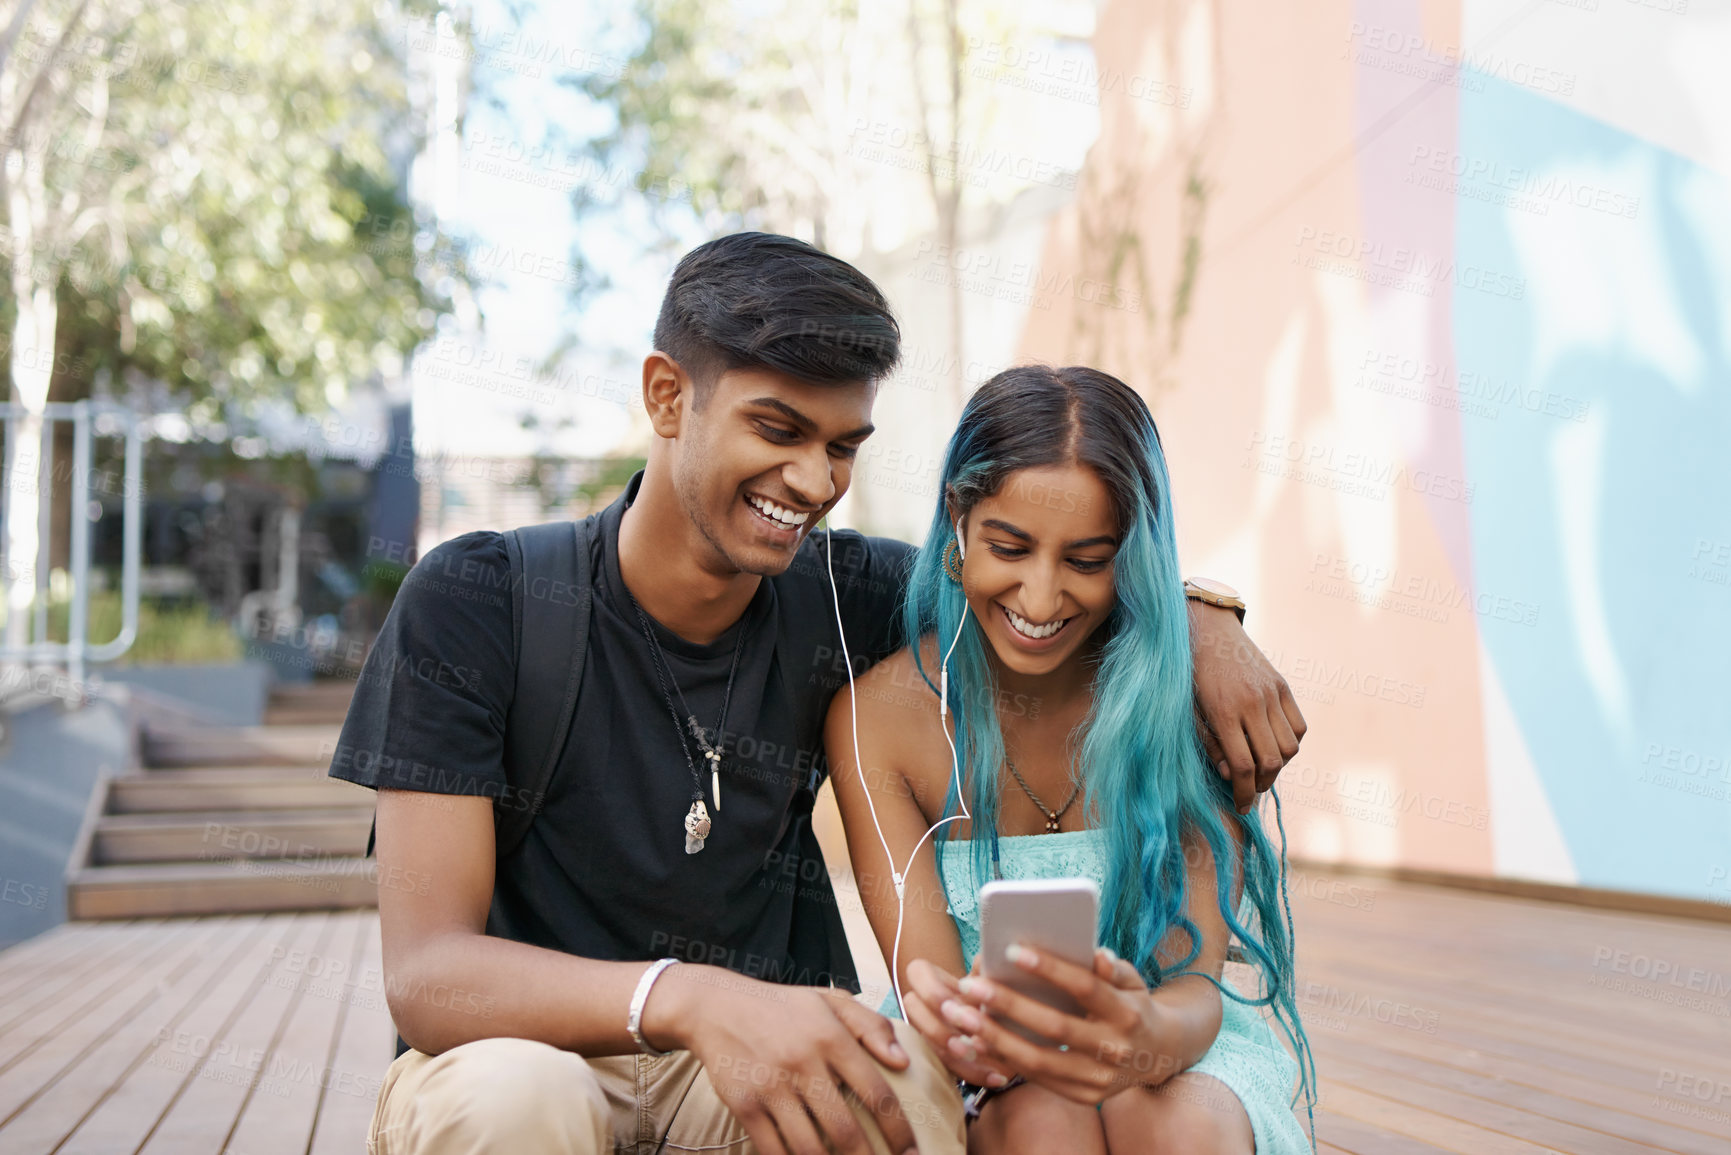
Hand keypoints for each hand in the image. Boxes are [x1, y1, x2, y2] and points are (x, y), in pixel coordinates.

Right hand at [650, 966, 919, 1154]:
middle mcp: (803, 1063)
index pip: (876, 1092)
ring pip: (810, 1148)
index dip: (899, 1130)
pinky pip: (773, 1151)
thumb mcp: (830, 999)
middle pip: (845, 1131)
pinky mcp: (744, 1105)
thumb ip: (870, 1024)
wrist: (716, 1005)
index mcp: (830, 1037)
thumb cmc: (782, 1007)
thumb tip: (902, 1061)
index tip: (912, 1153)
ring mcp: (771, 1087)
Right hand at [898, 957, 1014, 1088]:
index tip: (953, 1004)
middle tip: (963, 1039)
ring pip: (928, 1045)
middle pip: (913, 1008)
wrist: (1011, 1028)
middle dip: (938, 1027)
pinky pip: (948, 1069)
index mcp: (935, 977)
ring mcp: (927, 1032)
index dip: (931, 989)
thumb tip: (987, 960)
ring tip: (981, 1059)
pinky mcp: (940, 1059)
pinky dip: (974, 1074)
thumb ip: (988, 975)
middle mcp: (925, 1003)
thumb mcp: (996, 984)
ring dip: (954, 1054)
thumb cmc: (999, 997)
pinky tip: (998, 1078)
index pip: (918, 972)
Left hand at [939, 946, 1177, 1104]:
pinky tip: (975, 1040)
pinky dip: (1004, 1059)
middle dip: (1008, 1005)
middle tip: (969, 985)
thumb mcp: (1132, 981)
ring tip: (960, 1015)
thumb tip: (1094, 952)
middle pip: (1055, 1028)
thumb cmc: (1132, 1005)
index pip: (1085, 988)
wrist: (1158, 1055)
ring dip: (994, 1037)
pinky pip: (1037, 1078)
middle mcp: (1115, 1049)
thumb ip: (1112, 967)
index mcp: (1129, 1013)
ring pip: (1039, 1061)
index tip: (1010, 949)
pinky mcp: (1084, 1096)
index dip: (1049, 969)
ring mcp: (1099, 1079)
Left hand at [1188, 600, 1304, 812]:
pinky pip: (1298, 727)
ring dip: (1278, 767)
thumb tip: (1231, 777)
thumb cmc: (1188, 674)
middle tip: (1250, 791)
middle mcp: (1253, 702)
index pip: (1243, 766)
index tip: (1241, 807)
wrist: (1206, 629)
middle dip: (1262, 785)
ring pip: (1290, 747)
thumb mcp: (1188, 712)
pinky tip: (1272, 747)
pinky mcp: (1282, 685)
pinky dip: (1290, 744)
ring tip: (1260, 769)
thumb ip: (1210, 745)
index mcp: (1224, 711)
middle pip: (1271, 761)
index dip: (1244, 794)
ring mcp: (1272, 692)